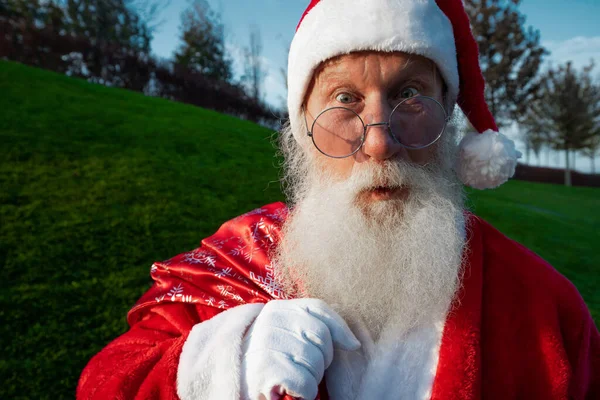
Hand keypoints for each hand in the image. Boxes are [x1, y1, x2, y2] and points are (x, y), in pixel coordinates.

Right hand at [241, 298, 359, 399]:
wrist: (228, 384)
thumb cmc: (267, 361)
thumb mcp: (288, 335)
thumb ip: (318, 327)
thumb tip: (354, 344)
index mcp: (277, 309)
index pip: (319, 310)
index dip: (336, 331)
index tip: (342, 346)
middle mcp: (270, 321)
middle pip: (322, 338)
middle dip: (320, 360)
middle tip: (298, 367)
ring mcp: (266, 344)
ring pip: (316, 363)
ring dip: (310, 378)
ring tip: (290, 378)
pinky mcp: (266, 370)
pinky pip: (306, 384)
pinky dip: (303, 393)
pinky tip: (288, 390)